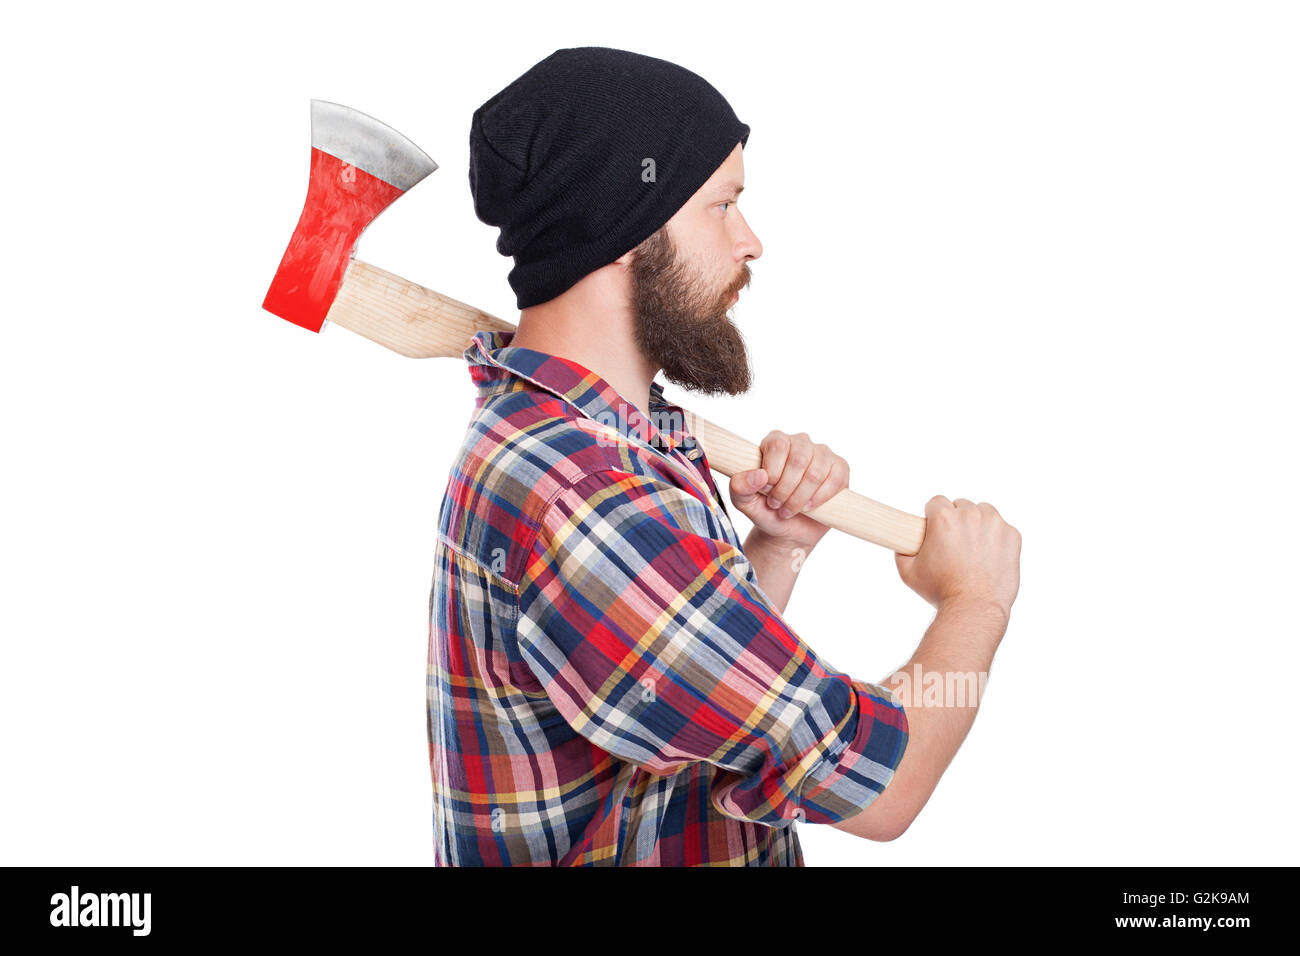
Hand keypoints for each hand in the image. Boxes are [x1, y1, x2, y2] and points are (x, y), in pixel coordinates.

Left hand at [728, 430, 849, 550]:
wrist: (788, 528)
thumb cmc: (765, 510)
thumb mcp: (743, 501)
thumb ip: (740, 487)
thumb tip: (758, 476)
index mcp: (775, 441)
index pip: (777, 446)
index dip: (772, 473)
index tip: (766, 491)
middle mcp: (800, 442)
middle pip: (798, 459)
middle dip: (786, 489)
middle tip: (777, 505)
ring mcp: (822, 454)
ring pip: (815, 473)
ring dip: (800, 498)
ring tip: (789, 509)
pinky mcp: (840, 468)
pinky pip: (835, 479)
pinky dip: (820, 498)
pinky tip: (809, 506)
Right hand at [895, 495, 1021, 620]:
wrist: (974, 608)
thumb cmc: (941, 591)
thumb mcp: (908, 573)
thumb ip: (902, 552)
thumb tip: (903, 543)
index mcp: (944, 518)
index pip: (937, 502)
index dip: (934, 516)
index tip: (937, 530)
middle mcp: (970, 515)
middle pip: (961, 506)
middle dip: (957, 521)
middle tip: (955, 544)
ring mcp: (995, 524)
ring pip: (984, 512)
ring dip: (978, 524)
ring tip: (973, 549)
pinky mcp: (1012, 535)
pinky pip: (1002, 528)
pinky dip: (996, 539)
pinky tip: (989, 557)